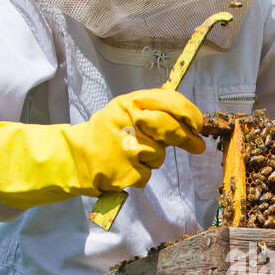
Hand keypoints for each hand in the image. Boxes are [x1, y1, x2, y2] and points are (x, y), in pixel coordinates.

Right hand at [0, 87, 204, 208]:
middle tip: (195, 145)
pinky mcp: (125, 171)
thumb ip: (156, 113)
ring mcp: (127, 147)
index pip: (169, 100)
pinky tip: (125, 168)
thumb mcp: (124, 112)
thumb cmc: (107, 134)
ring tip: (133, 155)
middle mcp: (127, 121)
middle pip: (170, 128)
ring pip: (159, 154)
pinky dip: (140, 173)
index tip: (198, 123)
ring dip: (153, 158)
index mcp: (128, 103)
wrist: (76, 158)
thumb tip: (194, 129)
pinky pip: (147, 174)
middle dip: (185, 138)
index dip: (189, 112)